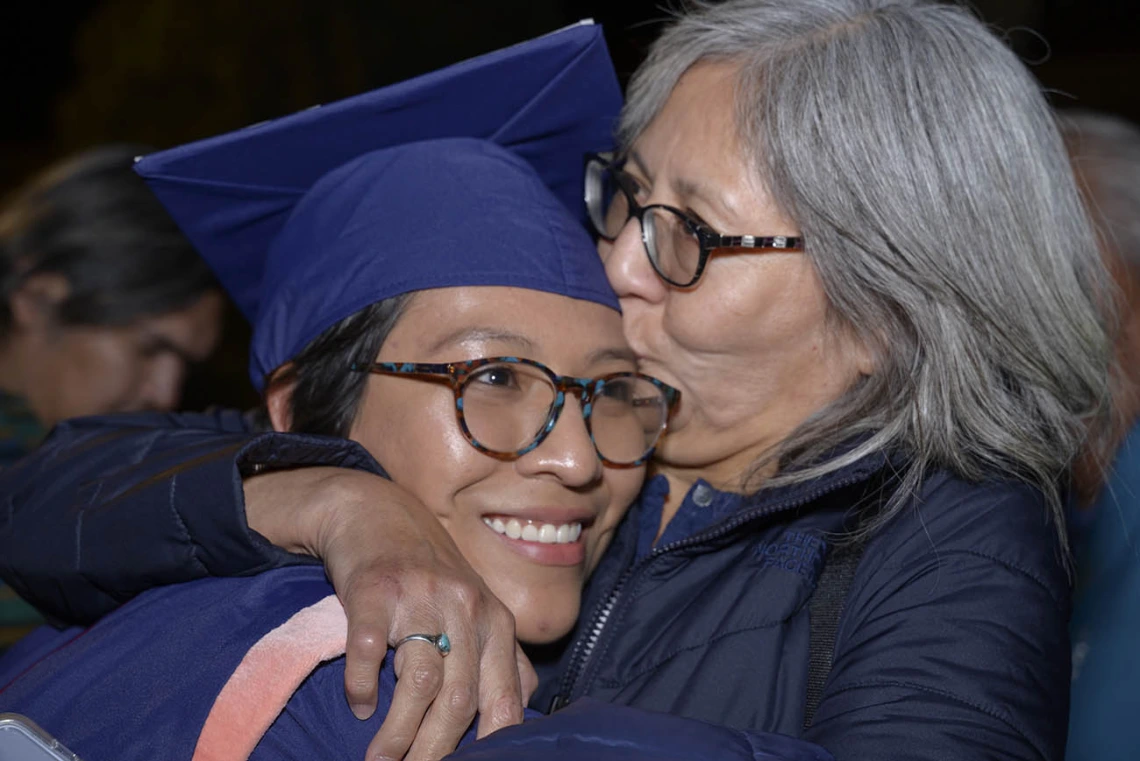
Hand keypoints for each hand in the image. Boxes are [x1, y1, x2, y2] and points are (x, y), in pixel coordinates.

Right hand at [244, 468, 536, 759]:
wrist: (378, 513)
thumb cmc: (431, 572)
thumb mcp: (478, 608)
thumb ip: (503, 657)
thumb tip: (521, 710)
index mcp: (495, 621)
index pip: (503, 698)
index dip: (489, 745)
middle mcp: (464, 607)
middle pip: (459, 698)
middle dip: (436, 750)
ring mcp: (420, 597)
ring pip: (420, 680)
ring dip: (398, 732)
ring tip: (380, 760)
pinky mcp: (374, 590)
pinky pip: (369, 647)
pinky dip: (362, 684)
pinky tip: (359, 705)